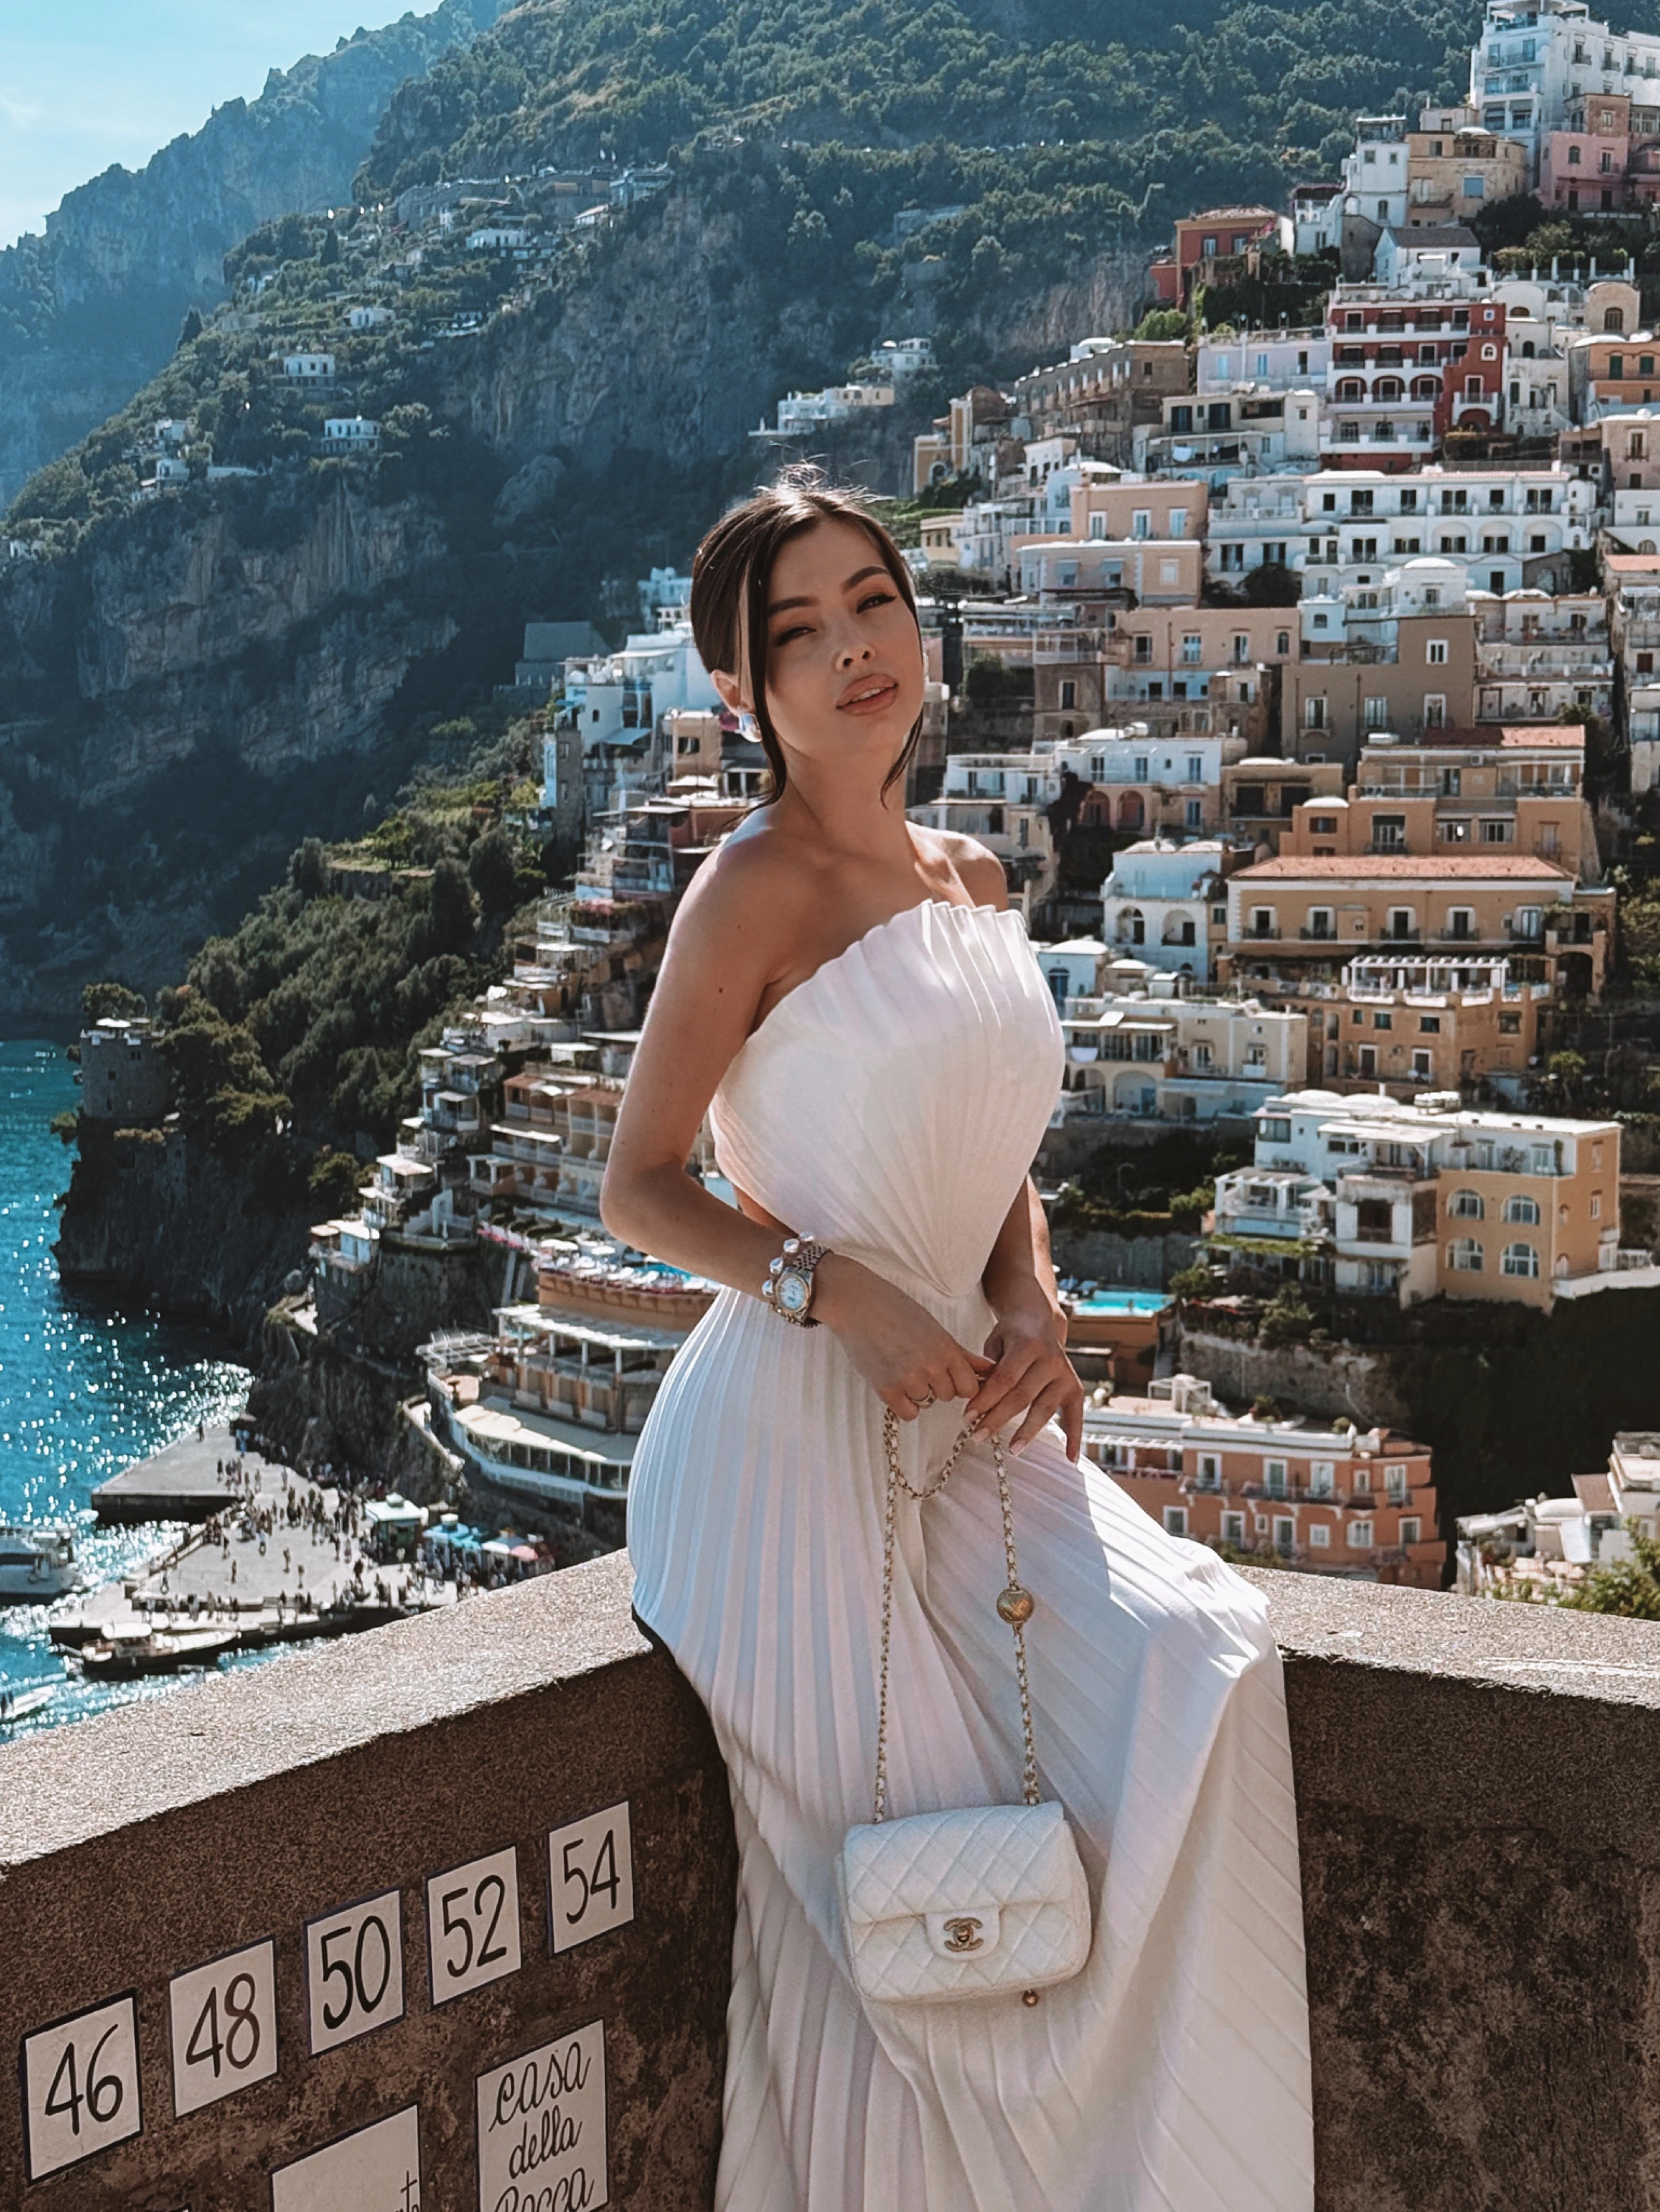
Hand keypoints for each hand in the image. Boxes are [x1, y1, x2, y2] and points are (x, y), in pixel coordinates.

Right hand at [814, 1256, 991, 1419]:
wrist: (857, 1304)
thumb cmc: (896, 1310)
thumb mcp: (935, 1328)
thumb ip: (963, 1354)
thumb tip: (989, 1369)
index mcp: (946, 1348)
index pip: (970, 1386)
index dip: (961, 1383)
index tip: (950, 1375)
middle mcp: (931, 1365)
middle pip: (949, 1395)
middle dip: (939, 1385)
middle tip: (920, 1364)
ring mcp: (908, 1378)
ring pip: (927, 1402)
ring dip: (919, 1391)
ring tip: (903, 1367)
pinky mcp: (886, 1389)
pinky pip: (909, 1413)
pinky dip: (904, 1404)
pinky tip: (896, 1384)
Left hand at [966, 1303, 1083, 1460]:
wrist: (1039, 1320)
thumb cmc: (1010, 1336)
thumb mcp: (995, 1342)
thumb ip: (988, 1368)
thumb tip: (974, 1398)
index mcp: (1027, 1345)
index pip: (1004, 1378)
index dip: (985, 1399)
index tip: (967, 1418)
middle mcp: (1050, 1359)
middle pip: (1022, 1396)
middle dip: (998, 1418)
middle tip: (978, 1436)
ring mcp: (1065, 1374)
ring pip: (1045, 1408)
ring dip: (1028, 1432)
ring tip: (1012, 1450)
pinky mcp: (1074, 1388)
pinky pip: (1075, 1416)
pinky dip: (1074, 1437)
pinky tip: (1070, 1459)